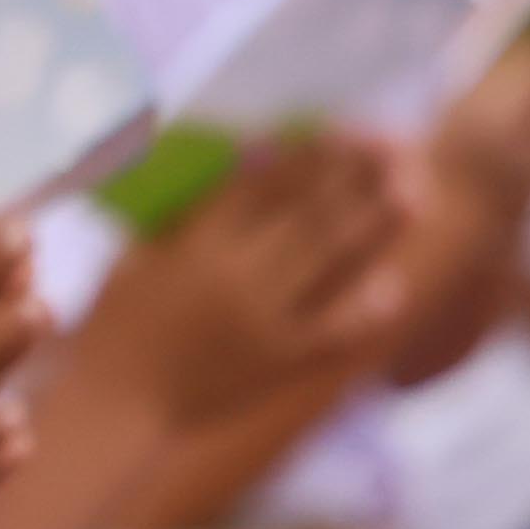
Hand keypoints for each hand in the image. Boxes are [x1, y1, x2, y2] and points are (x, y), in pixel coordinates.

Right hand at [69, 137, 410, 424]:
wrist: (117, 402)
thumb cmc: (115, 319)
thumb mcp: (135, 253)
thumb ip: (184, 211)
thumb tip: (243, 161)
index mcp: (197, 245)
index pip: (267, 184)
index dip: (312, 153)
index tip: (344, 127)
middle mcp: (236, 278)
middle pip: (312, 216)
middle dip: (360, 178)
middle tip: (401, 149)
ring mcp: (262, 324)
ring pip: (333, 266)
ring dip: (377, 228)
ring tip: (414, 196)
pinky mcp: (277, 367)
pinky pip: (333, 335)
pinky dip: (365, 311)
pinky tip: (392, 286)